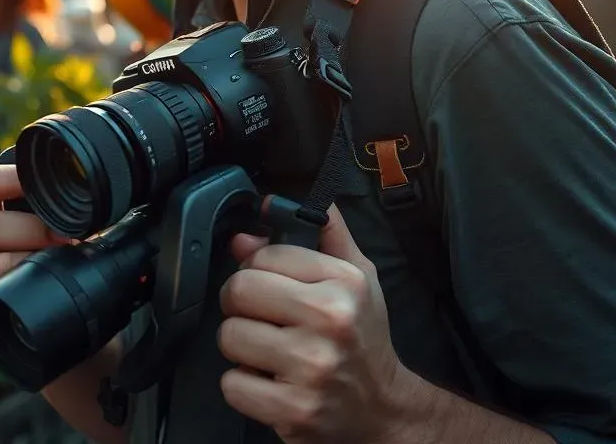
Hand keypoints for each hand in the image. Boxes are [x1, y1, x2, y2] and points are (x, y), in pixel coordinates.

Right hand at [0, 164, 67, 339]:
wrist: (15, 310)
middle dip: (36, 230)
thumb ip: (34, 203)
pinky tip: (39, 289)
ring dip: (36, 263)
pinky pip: (0, 297)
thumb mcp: (20, 220)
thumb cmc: (22, 251)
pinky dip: (26, 291)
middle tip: (68, 237)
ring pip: (1, 264)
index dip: (18, 179)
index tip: (51, 185)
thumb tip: (73, 192)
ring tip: (58, 263)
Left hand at [217, 205, 408, 443]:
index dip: (257, 266)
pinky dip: (242, 384)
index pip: (264, 255)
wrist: (385, 409)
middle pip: (240, 290)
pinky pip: (232, 384)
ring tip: (266, 348)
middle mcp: (330, 322)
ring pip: (230, 336)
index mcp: (343, 283)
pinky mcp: (294, 411)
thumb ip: (320, 232)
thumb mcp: (356, 274)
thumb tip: (266, 204)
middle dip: (239, 302)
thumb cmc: (363, 336)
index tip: (269, 282)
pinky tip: (268, 381)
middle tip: (258, 314)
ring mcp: (312, 369)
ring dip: (240, 344)